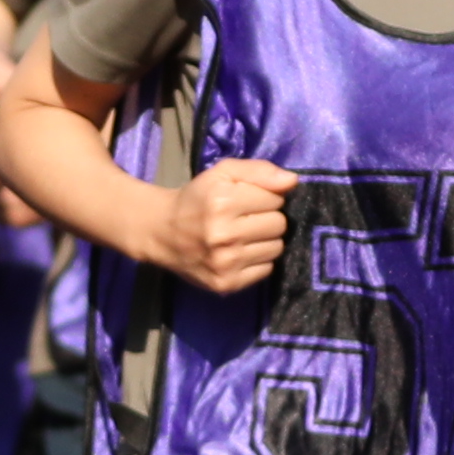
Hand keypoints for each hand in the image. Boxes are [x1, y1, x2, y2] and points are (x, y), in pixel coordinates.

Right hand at [156, 156, 294, 294]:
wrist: (161, 232)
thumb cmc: (197, 199)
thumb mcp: (222, 173)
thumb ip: (259, 171)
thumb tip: (292, 182)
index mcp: (222, 202)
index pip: (276, 198)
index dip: (264, 196)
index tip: (245, 200)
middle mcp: (224, 234)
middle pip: (279, 224)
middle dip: (267, 218)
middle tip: (245, 218)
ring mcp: (225, 262)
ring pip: (276, 248)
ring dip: (265, 240)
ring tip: (242, 236)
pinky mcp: (226, 283)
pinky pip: (266, 270)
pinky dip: (258, 261)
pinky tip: (239, 253)